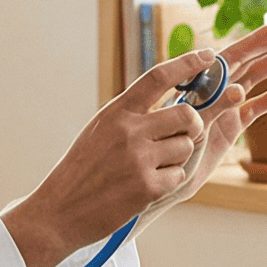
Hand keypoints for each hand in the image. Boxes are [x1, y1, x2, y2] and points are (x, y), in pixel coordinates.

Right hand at [7, 51, 228, 266]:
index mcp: (116, 112)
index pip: (158, 77)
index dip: (187, 63)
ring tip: (152, 166)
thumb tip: (172, 101)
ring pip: (187, 146)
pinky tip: (146, 186)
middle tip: (181, 134)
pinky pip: (179, 176)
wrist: (59, 210)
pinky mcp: (147, 188)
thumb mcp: (100, 130)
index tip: (208, 56)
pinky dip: (168, 181)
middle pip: (187, 114)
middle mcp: (129, 131)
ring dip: (178, 157)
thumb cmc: (81, 170)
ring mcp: (139, 159)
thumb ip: (132, 115)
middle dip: (192, 125)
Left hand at [164, 27, 266, 206]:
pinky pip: (254, 107)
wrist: (167, 182)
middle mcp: (213, 93)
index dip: (254, 42)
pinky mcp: (231, 128)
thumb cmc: (169, 154)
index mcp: (201, 86)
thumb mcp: (192, 128)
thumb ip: (215, 108)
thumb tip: (239, 89)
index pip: (231, 57)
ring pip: (253, 80)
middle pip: (246, 62)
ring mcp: (224, 109)